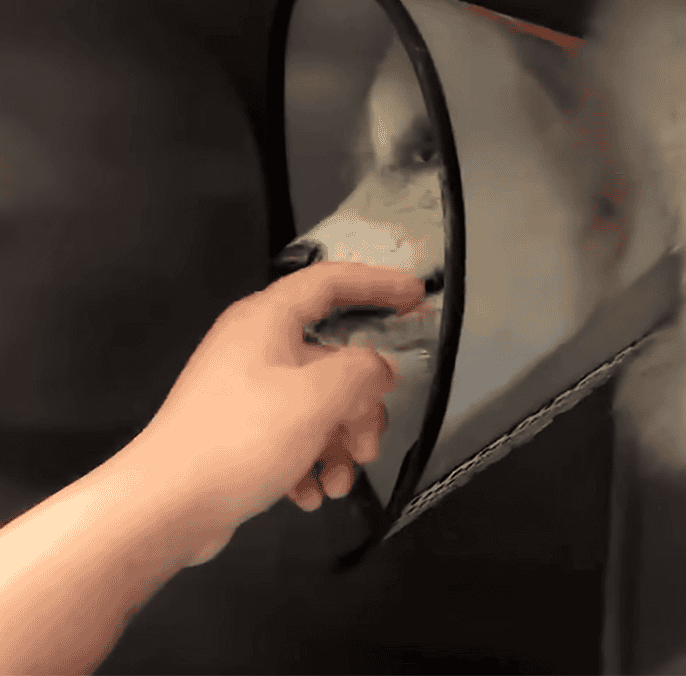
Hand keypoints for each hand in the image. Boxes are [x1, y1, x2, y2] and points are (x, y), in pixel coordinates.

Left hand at [128, 262, 424, 564]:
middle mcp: (254, 344)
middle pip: (331, 357)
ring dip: (338, 443)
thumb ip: (363, 371)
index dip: (379, 284)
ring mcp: (243, 388)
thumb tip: (380, 368)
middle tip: (370, 445)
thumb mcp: (317, 398)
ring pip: (316, 402)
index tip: (418, 297)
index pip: (332, 282)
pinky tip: (309, 496)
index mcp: (267, 318)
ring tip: (338, 484)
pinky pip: (290, 433)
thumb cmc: (242, 438)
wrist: (164, 507)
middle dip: (361, 405)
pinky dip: (309, 460)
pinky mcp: (237, 429)